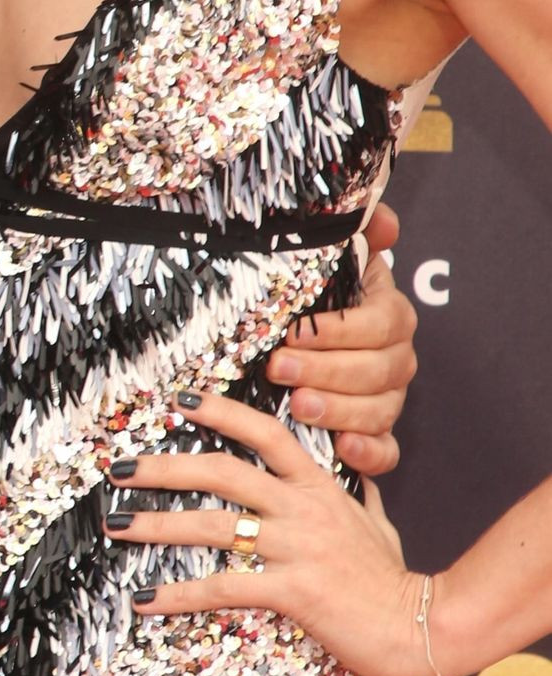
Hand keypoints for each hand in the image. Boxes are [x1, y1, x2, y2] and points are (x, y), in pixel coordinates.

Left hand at [106, 393, 433, 675]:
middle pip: (222, 472)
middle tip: (120, 467)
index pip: (265, 432)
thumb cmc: (396, 578)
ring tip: (117, 523)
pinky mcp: (293, 591)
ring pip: (214, 525)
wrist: (423, 627)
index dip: (222, 410)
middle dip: (164, 467)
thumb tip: (361, 481)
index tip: (182, 398)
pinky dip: (181, 593)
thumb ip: (360, 496)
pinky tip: (148, 597)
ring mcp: (295, 547)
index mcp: (317, 486)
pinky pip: (225, 587)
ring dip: (158, 524)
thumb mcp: (378, 524)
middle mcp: (300, 509)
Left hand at [264, 202, 415, 476]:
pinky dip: (369, 454)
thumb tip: (384, 221)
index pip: (379, 324)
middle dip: (325, 371)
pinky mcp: (379, 433)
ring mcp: (391, 398)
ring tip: (298, 407)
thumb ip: (358, 234)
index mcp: (389, 313)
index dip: (338, 331)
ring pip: (379, 410)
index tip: (293, 333)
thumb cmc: (316, 294)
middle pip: (376, 370)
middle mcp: (397, 357)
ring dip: (339, 411)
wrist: (306, 335)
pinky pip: (387, 451)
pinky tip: (343, 450)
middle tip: (279, 370)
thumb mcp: (330, 259)